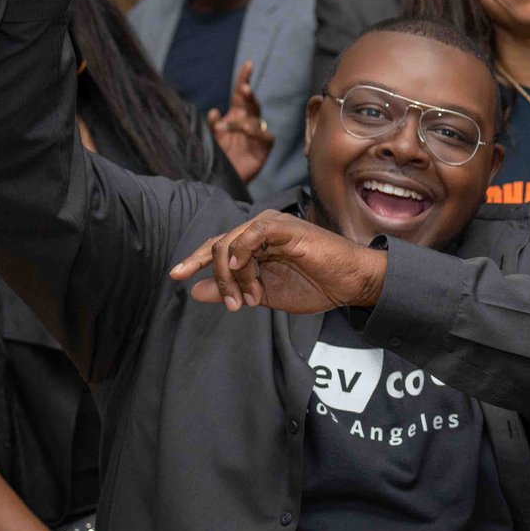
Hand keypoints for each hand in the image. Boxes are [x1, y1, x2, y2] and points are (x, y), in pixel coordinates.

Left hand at [167, 207, 388, 313]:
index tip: (176, 276)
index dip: (194, 261)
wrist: (353, 283)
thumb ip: (233, 290)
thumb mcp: (266, 294)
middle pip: (217, 245)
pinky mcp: (285, 227)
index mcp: (255, 243)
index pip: (216, 247)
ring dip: (234, 275)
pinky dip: (242, 249)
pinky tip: (242, 267)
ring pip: (231, 242)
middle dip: (217, 277)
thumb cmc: (318, 285)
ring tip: (250, 297)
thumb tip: (195, 290)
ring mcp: (272, 226)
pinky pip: (253, 232)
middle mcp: (260, 229)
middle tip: (232, 304)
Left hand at [208, 60, 275, 182]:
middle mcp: (247, 122)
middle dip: (248, 94)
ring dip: (240, 122)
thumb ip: (211, 125)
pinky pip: (265, 136)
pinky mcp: (264, 147)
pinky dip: (255, 134)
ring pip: (255, 119)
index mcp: (234, 115)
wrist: (222, 179)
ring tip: (223, 130)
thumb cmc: (216, 157)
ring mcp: (257, 134)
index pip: (239, 94)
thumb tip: (214, 111)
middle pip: (251, 102)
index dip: (244, 78)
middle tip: (243, 89)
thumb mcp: (209, 139)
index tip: (248, 64)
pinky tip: (245, 136)